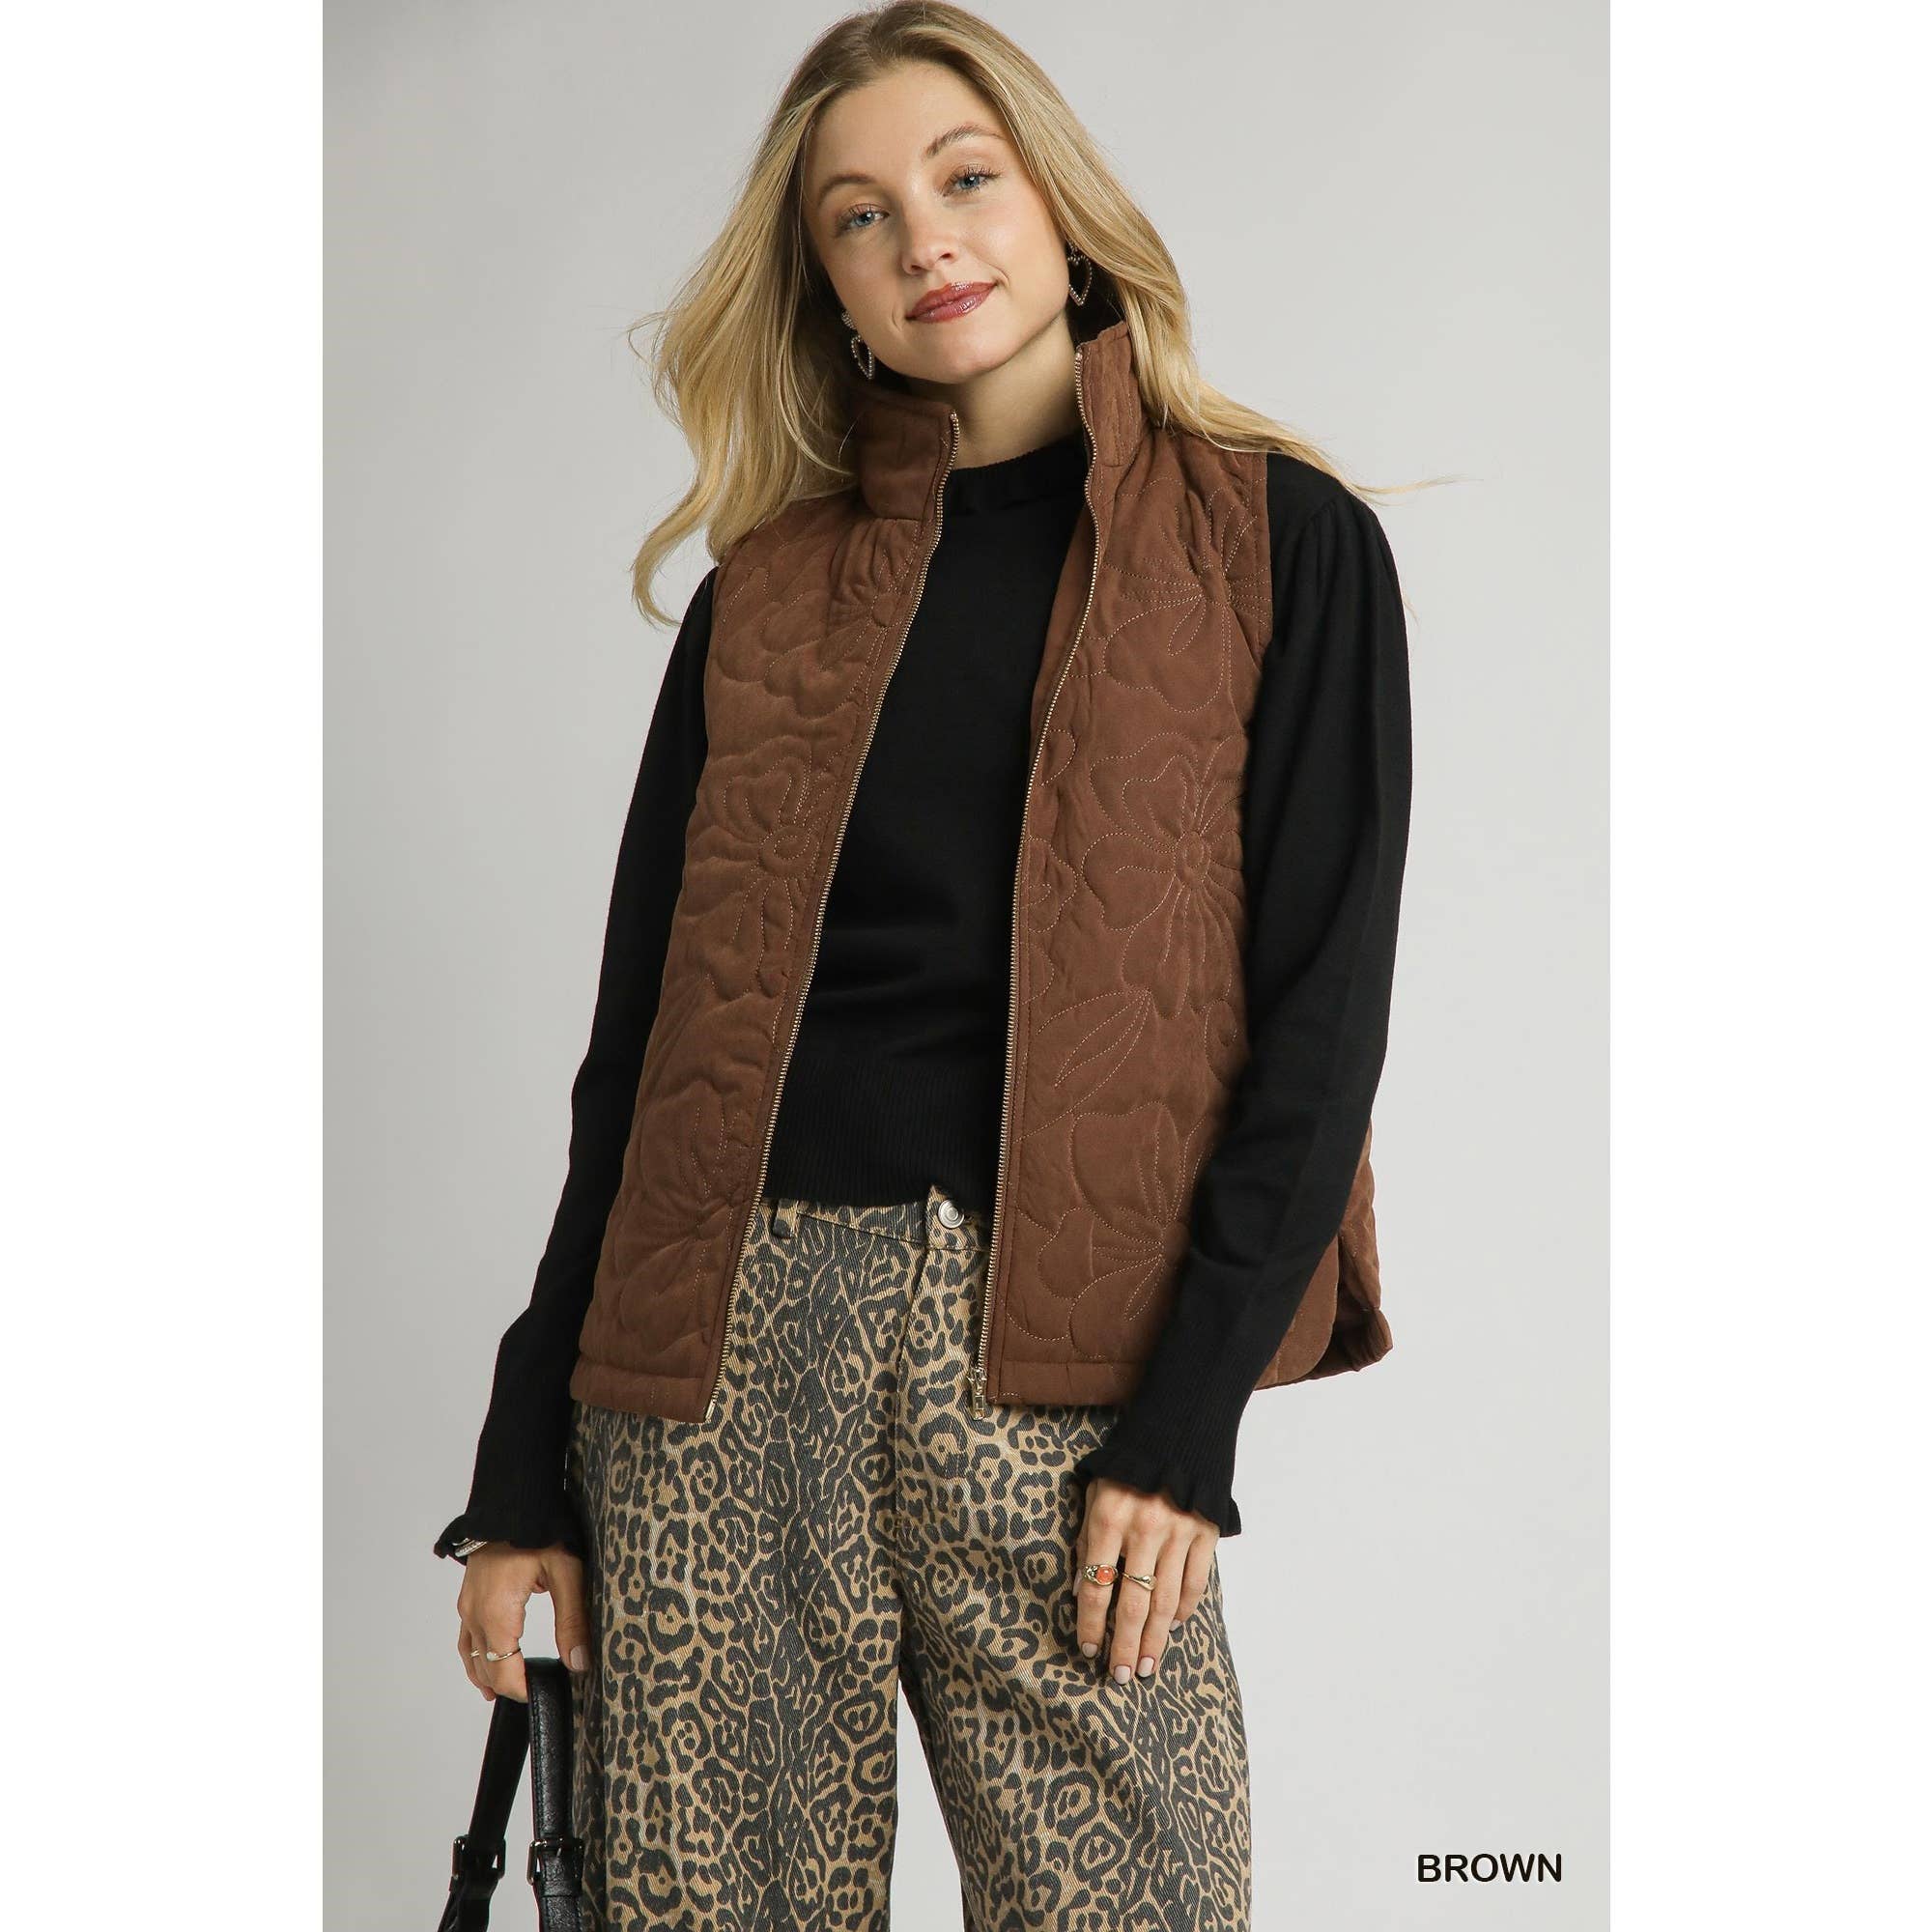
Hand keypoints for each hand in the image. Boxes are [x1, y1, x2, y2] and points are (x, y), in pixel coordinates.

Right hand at [453, 1542, 590, 1702]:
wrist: (511, 1500)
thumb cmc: (538, 1530)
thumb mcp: (566, 1573)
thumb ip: (572, 1621)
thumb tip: (579, 1663)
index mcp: (497, 1614)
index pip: (503, 1673)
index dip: (522, 1692)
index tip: (545, 1696)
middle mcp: (475, 1614)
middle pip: (484, 1669)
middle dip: (508, 1686)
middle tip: (537, 1693)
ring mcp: (467, 1605)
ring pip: (470, 1656)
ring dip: (488, 1675)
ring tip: (508, 1692)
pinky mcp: (468, 1596)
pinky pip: (465, 1637)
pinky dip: (475, 1657)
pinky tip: (487, 1661)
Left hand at [1074, 1477, 1217, 1683]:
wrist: (1178, 1429)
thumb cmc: (1127, 1465)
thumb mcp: (1094, 1492)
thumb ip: (1087, 1540)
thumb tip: (1079, 1590)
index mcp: (1108, 1518)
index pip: (1094, 1586)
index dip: (1090, 1623)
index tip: (1088, 1650)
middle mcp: (1143, 1530)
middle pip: (1131, 1604)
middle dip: (1124, 1645)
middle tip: (1120, 1677)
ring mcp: (1178, 1533)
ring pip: (1165, 1602)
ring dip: (1154, 1640)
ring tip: (1145, 1667)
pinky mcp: (1205, 1533)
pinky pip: (1194, 1583)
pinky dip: (1183, 1609)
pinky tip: (1172, 1626)